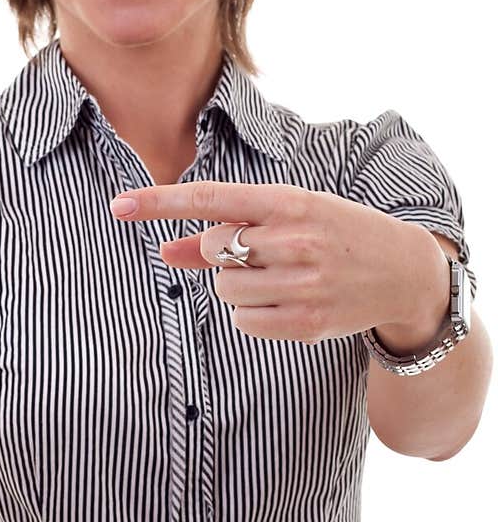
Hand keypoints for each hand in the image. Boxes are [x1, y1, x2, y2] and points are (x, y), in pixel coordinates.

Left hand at [109, 180, 439, 345]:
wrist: (404, 271)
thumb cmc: (335, 235)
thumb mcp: (289, 217)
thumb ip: (224, 232)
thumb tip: (163, 251)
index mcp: (290, 202)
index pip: (210, 199)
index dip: (159, 203)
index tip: (119, 206)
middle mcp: (295, 240)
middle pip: (215, 249)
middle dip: (225, 253)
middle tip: (265, 253)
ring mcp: (302, 283)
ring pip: (225, 289)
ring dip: (238, 285)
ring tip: (280, 277)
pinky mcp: (307, 323)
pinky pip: (243, 321)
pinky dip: (252, 314)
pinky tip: (286, 302)